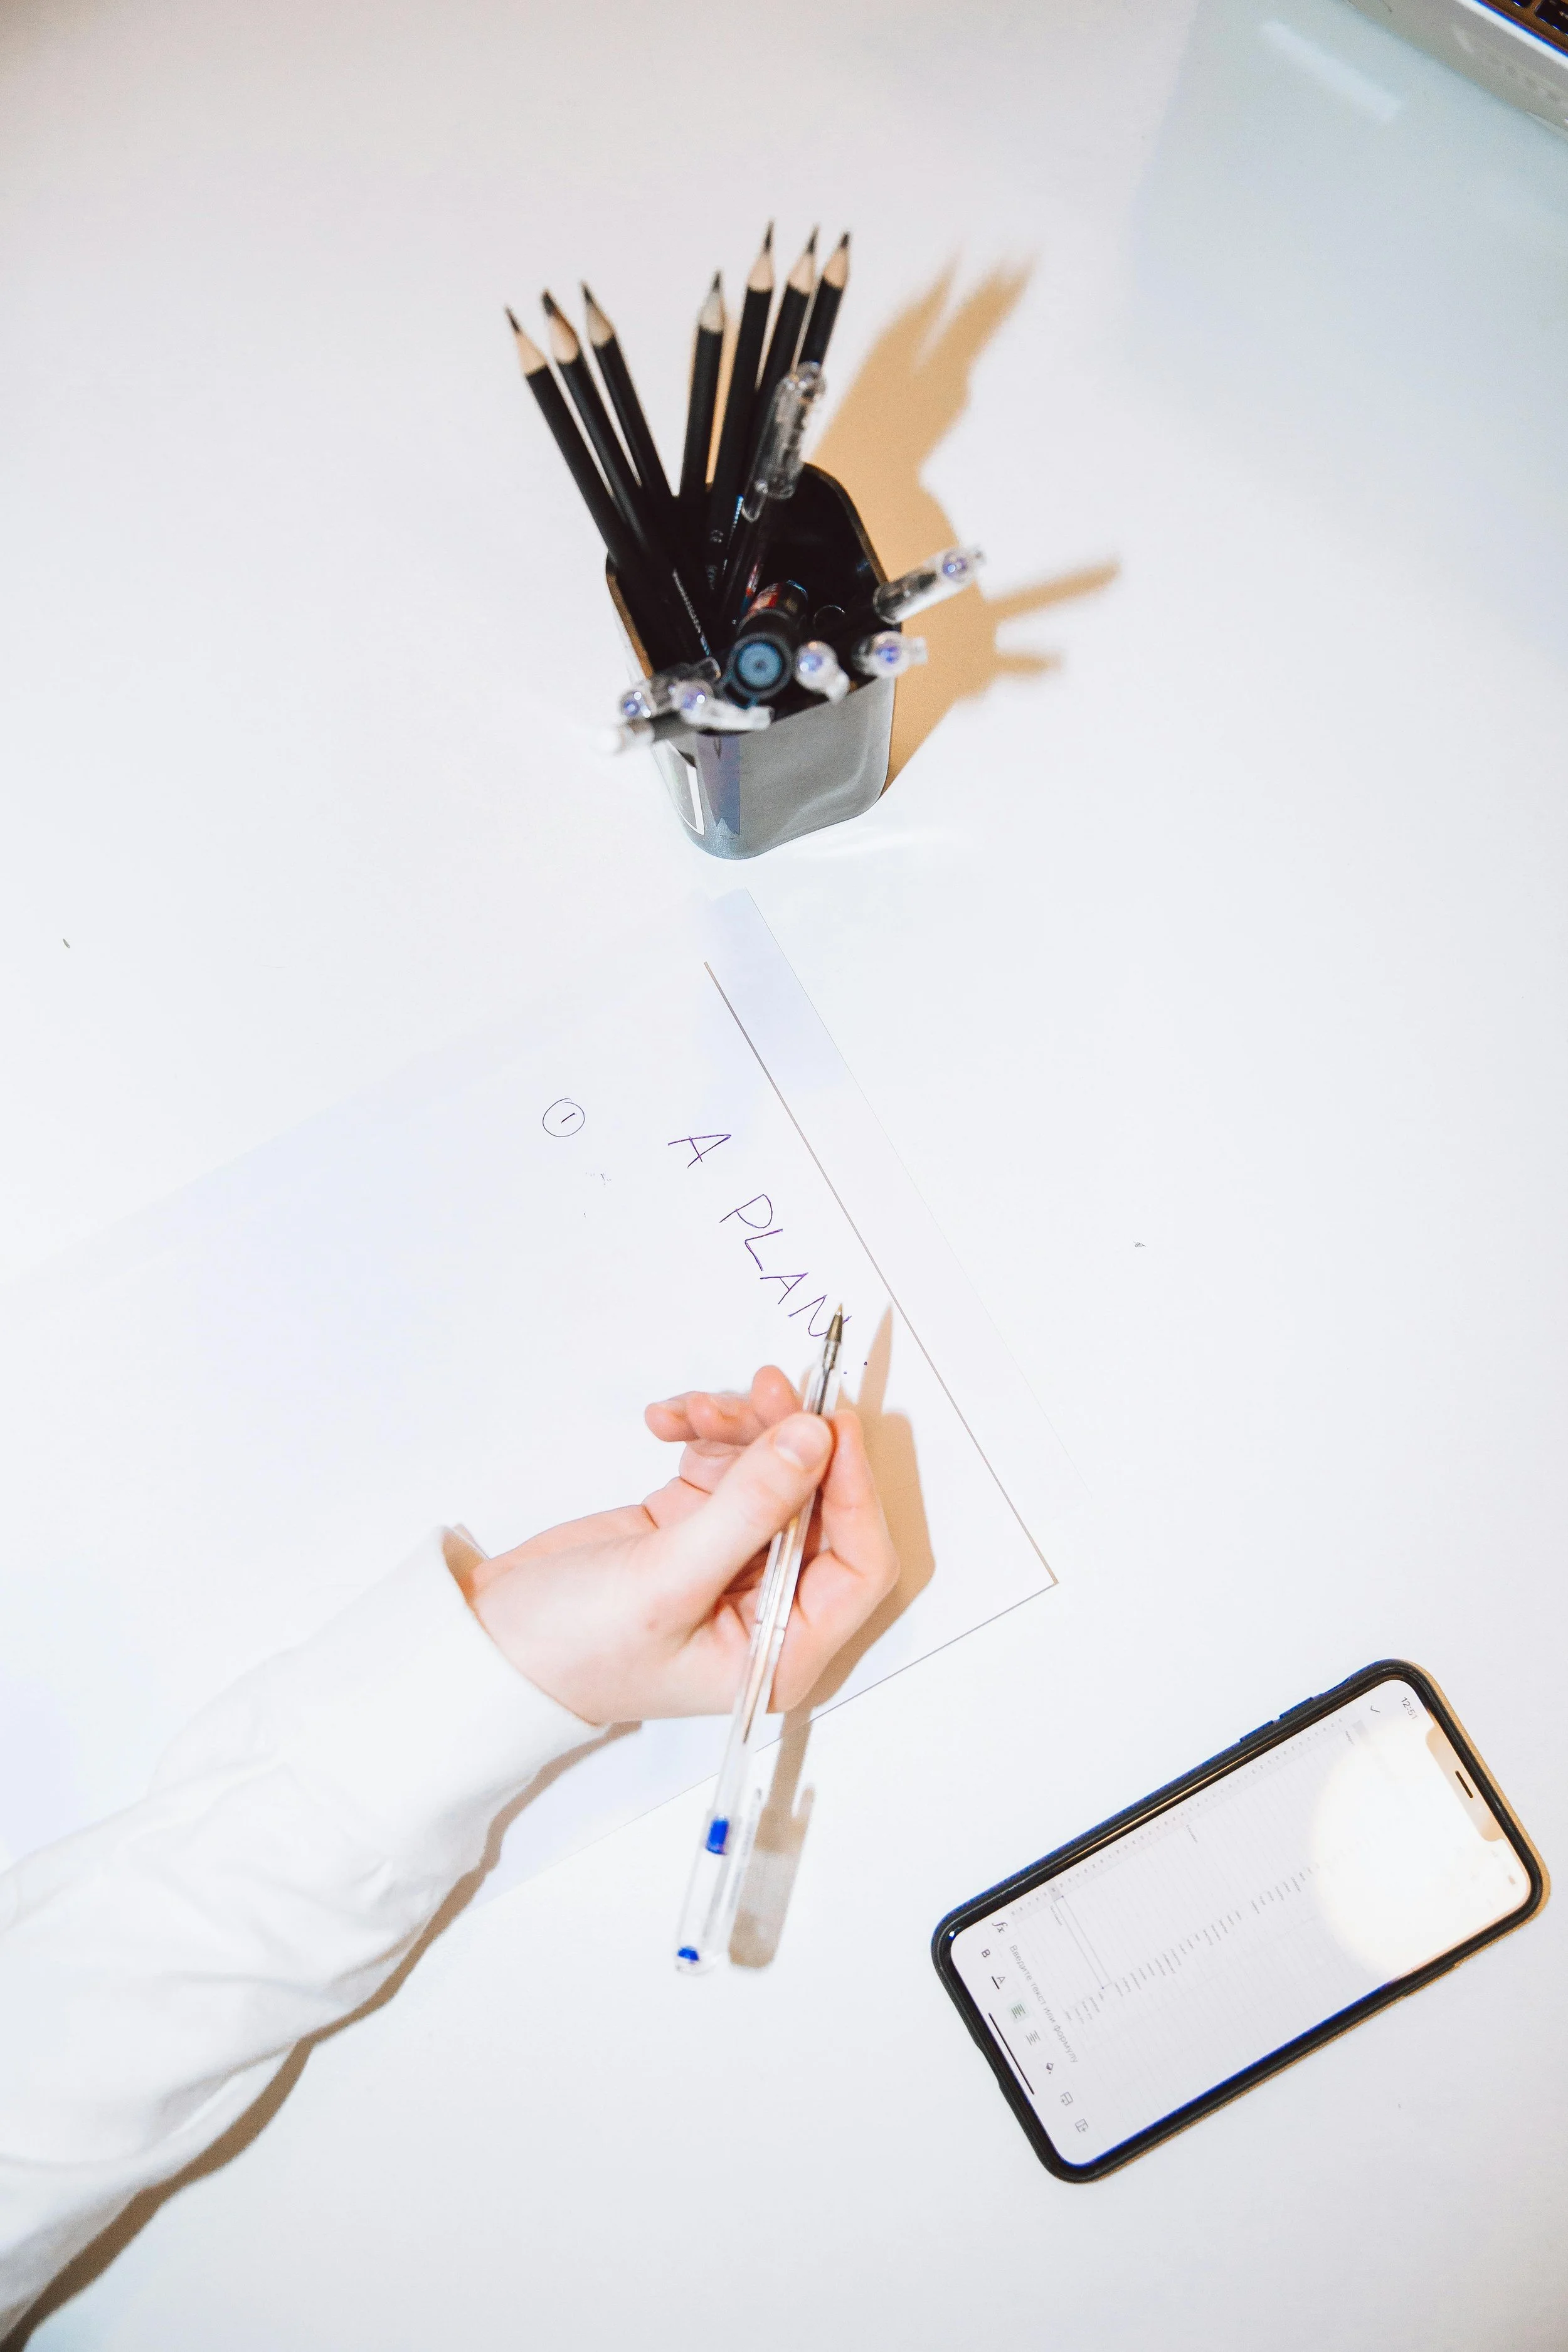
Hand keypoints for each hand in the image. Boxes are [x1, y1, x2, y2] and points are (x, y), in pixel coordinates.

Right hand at [457, 1365, 898, 1724]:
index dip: (854, 1491)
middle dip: (791, 1441)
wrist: (490, 1643)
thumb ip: (748, 1509)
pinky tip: (667, 1423)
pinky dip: (704, 1433)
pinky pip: (727, 1461)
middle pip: (819, 1503)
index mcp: (781, 1649)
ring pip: (774, 1470)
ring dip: (742, 1428)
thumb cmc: (572, 1650)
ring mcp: (735, 1561)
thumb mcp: (666, 1582)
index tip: (830, 1427)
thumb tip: (813, 1440)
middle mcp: (769, 1606)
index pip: (858, 1563)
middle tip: (763, 1389)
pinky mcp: (697, 1525)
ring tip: (693, 1410)